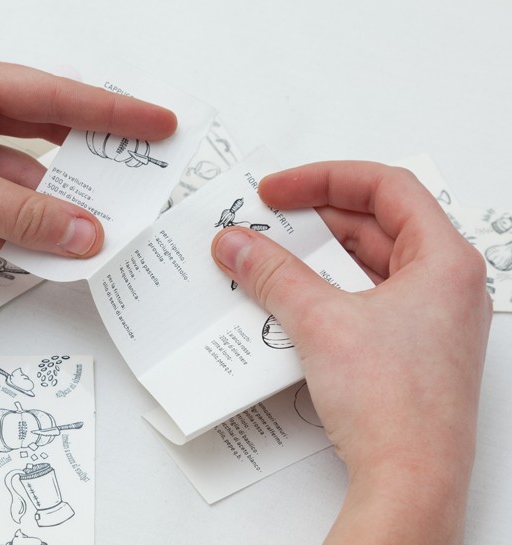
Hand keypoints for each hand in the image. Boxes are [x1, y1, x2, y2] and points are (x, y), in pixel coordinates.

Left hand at [0, 46, 175, 293]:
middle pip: (39, 134)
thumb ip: (25, 216)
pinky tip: (40, 248)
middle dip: (85, 160)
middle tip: (135, 172)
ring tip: (92, 228)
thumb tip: (84, 231)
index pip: (51, 94)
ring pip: (15, 180)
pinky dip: (14, 229)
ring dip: (47, 208)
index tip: (154, 121)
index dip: (110, 111)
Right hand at [212, 162, 490, 543]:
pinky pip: (362, 301)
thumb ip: (272, 274)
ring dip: (314, 259)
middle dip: (313, 220)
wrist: (410, 481)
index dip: (325, 179)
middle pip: (375, 225)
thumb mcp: (321, 321)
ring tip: (266, 258)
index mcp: (446, 261)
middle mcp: (445, 286)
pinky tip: (286, 300)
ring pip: (366, 265)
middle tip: (264, 221)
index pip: (387, 187)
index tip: (278, 190)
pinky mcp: (406, 349)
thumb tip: (238, 244)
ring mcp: (427, 320)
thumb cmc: (397, 405)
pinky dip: (324, 293)